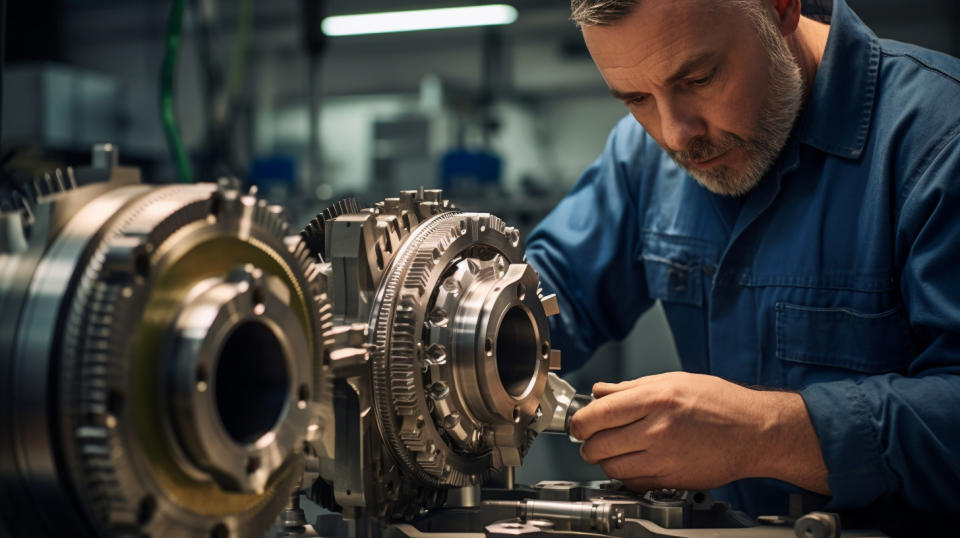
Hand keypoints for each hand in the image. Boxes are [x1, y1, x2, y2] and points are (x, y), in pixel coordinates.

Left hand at [568, 371, 828, 493]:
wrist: (755, 431)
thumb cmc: (720, 403)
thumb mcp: (673, 381)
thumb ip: (632, 388)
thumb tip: (601, 392)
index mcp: (655, 399)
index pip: (597, 415)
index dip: (579, 422)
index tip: (578, 424)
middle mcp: (656, 429)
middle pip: (598, 445)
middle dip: (588, 443)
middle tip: (591, 439)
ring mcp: (664, 458)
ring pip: (612, 468)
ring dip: (605, 461)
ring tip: (612, 450)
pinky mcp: (671, 479)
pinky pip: (633, 483)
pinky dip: (626, 475)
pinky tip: (634, 463)